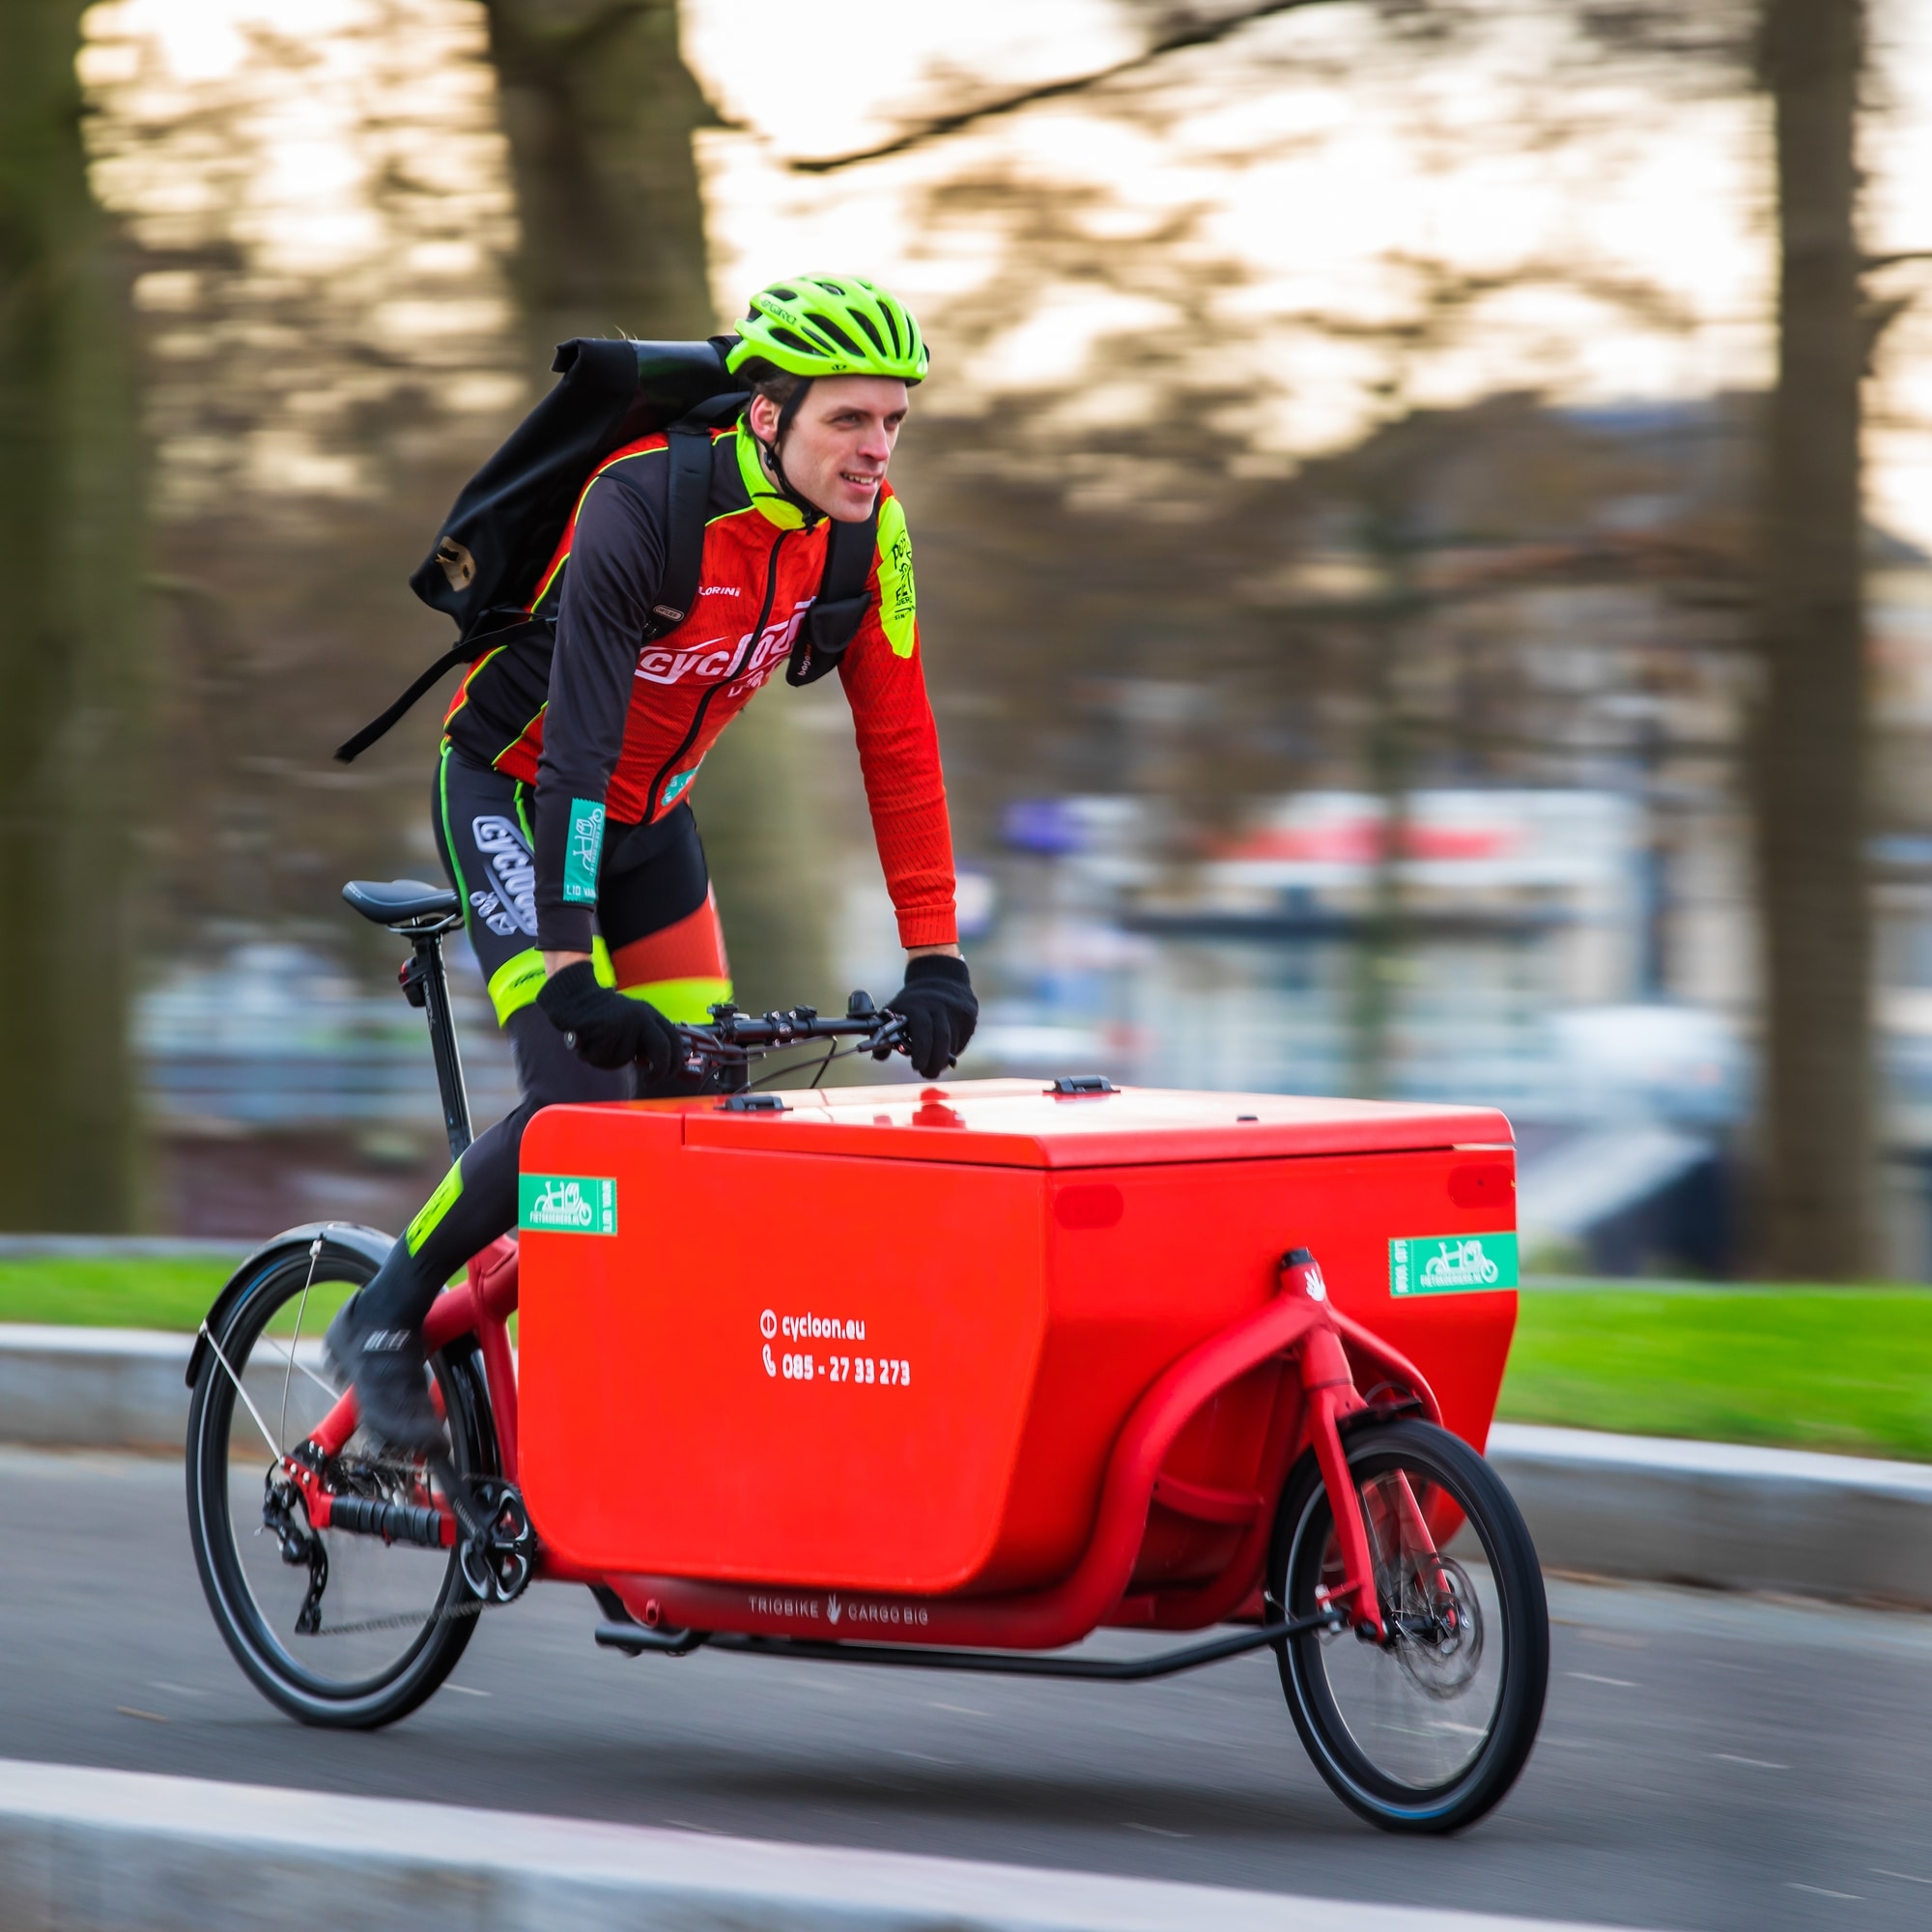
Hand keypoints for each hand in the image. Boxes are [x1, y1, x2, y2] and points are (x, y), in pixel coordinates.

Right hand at [536, 961, 674, 1074]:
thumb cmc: (603, 1017)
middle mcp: (641, 1015)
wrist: (575, 997)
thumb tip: (660, 1067)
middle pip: (662, 1048)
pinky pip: (603, 1056)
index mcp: (650, 1013)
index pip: (673, 1039)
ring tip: (598, 1045)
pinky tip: (588, 1042)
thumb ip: (645, 1041)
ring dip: (609, 1060)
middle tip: (650, 1080)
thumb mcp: (632, 1024)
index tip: (669, 1074)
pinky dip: (594, 1056)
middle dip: (659, 1070)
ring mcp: (624, 1021)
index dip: (675, 1060)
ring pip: (624, 1058)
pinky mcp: (605, 1028)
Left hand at [879, 954, 976, 1079]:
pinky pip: (962, 1040)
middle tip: (928, 1074)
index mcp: (918, 1005)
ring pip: (952, 1043)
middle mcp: (940, 1006)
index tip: (916, 1067)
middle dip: (935, 1062)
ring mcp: (958, 1010)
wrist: (940, 976)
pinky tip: (945, 1048)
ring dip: (943, 1057)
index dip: (921, 1051)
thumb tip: (879, 1057)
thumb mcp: (894, 1011)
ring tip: (933, 1062)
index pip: (922, 1031)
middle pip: (941, 1040)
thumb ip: (883, 1036)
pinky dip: (953, 1049)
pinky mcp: (970, 1015)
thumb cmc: (912, 1002)